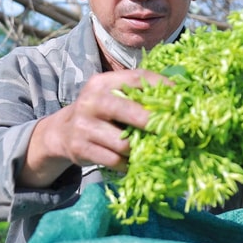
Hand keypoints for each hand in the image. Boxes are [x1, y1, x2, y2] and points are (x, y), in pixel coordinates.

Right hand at [19, 69, 167, 186]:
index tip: (180, 97)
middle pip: (129, 111)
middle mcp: (92, 102)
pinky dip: (128, 164)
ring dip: (140, 149)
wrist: (62, 133)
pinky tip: (132, 162)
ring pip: (124, 143)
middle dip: (153, 122)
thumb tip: (178, 98)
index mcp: (102, 83)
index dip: (161, 87)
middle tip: (174, 130)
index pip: (136, 78)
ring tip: (150, 149)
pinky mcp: (81, 149)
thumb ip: (136, 95)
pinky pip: (114, 161)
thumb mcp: (110, 96)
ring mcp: (84, 126)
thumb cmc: (99, 113)